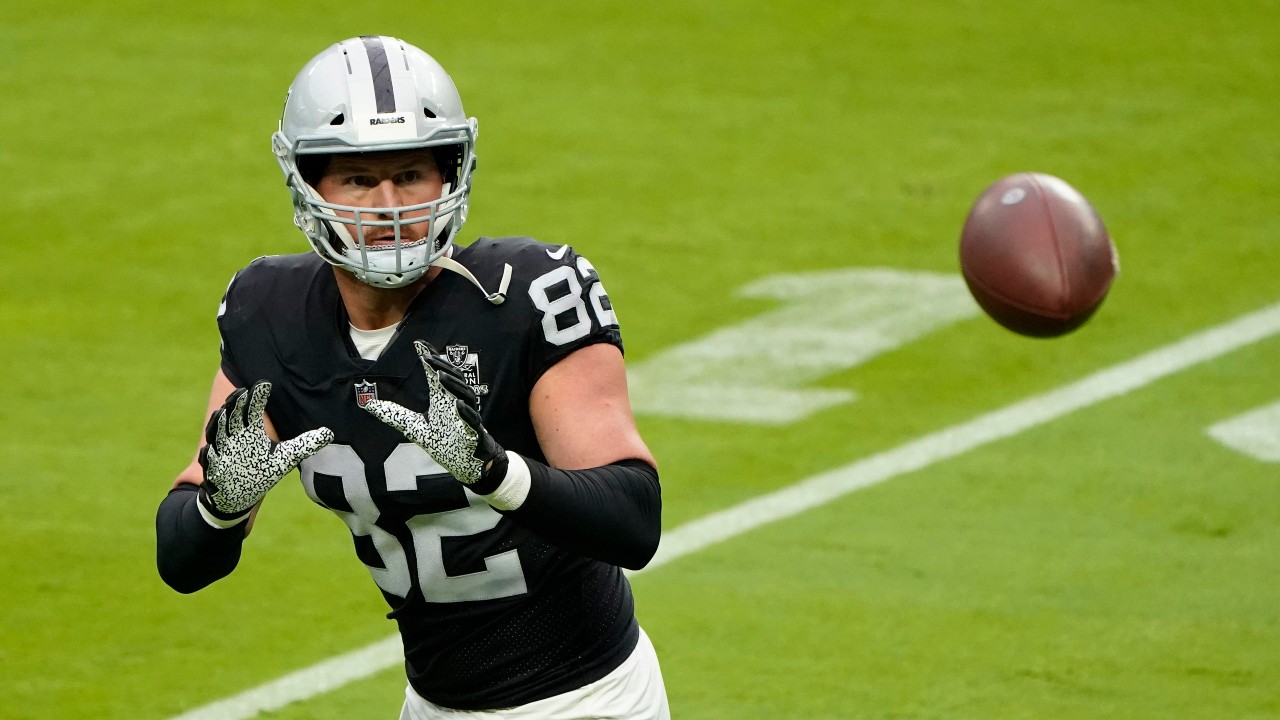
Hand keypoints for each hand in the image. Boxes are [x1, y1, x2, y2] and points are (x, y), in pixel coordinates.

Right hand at [197, 381, 333, 523]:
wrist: (239, 497)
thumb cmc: (262, 472)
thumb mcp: (287, 457)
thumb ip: (306, 444)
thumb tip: (330, 432)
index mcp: (250, 431)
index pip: (252, 410)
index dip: (256, 397)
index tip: (265, 384)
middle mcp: (234, 438)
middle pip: (231, 416)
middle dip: (234, 404)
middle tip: (241, 392)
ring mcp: (222, 453)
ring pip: (216, 434)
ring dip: (217, 424)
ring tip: (222, 412)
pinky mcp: (214, 470)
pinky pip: (208, 460)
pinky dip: (209, 455)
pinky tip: (210, 450)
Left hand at [362, 341, 507, 487]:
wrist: (466, 462)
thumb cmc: (443, 440)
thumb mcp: (413, 427)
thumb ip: (394, 415)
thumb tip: (368, 405)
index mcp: (442, 398)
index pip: (436, 373)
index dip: (430, 359)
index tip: (418, 344)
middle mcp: (455, 403)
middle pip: (452, 379)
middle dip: (441, 366)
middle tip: (427, 356)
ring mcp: (466, 416)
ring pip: (464, 395)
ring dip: (452, 384)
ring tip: (438, 375)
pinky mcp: (473, 432)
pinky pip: (472, 420)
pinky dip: (466, 412)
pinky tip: (457, 405)